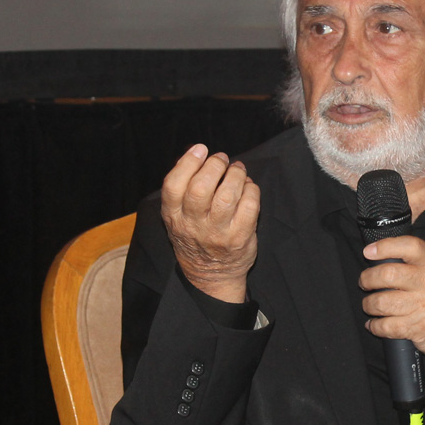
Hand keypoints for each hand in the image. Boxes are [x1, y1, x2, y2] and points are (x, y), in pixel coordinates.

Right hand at [161, 144, 259, 301]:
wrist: (211, 275)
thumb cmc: (195, 237)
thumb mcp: (178, 216)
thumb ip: (183, 187)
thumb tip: (195, 152)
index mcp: (173, 217)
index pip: (173, 186)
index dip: (187, 163)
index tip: (200, 150)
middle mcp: (193, 225)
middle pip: (201, 188)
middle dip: (214, 166)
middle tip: (222, 159)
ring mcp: (217, 233)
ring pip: (228, 195)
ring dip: (236, 175)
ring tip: (237, 170)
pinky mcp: (240, 238)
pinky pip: (250, 206)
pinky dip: (252, 190)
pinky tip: (248, 187)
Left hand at [359, 236, 424, 366]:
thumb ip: (412, 261)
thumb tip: (376, 255)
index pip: (410, 246)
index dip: (385, 246)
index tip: (368, 252)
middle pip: (387, 274)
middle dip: (367, 279)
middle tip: (365, 283)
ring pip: (382, 302)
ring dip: (369, 305)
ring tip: (370, 305)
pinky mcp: (419, 328)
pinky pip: (386, 326)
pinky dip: (375, 326)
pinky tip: (375, 324)